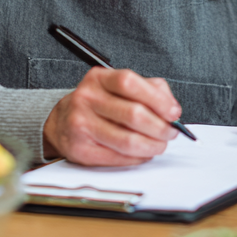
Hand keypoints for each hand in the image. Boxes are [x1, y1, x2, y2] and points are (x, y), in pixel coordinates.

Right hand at [42, 68, 180, 165]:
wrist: (62, 122)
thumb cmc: (99, 104)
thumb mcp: (119, 87)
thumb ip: (149, 90)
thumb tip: (172, 109)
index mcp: (99, 78)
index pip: (130, 82)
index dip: (157, 99)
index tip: (174, 112)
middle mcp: (87, 98)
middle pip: (133, 114)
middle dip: (160, 127)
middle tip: (171, 133)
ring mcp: (81, 124)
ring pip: (128, 141)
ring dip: (152, 146)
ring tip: (160, 145)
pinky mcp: (81, 149)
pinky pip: (118, 158)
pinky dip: (138, 158)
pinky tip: (143, 154)